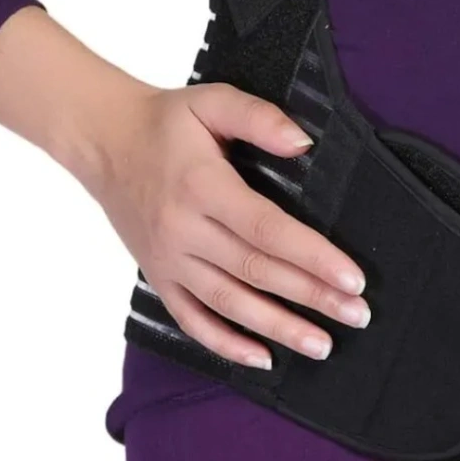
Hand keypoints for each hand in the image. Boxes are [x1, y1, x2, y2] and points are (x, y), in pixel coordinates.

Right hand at [90, 82, 369, 369]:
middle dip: (312, 297)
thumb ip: (259, 117)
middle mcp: (183, 229)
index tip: (353, 279)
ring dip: (278, 328)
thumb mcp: (211, 101)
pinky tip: (262, 359)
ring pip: (229, 303)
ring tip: (322, 345)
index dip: (313, 257)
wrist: (102, 141)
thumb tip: (303, 143)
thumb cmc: (165, 123)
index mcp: (203, 186)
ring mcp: (168, 259)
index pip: (267, 230)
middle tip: (357, 315)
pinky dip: (226, 344)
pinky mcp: (158, 277)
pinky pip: (192, 320)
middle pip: (257, 272)